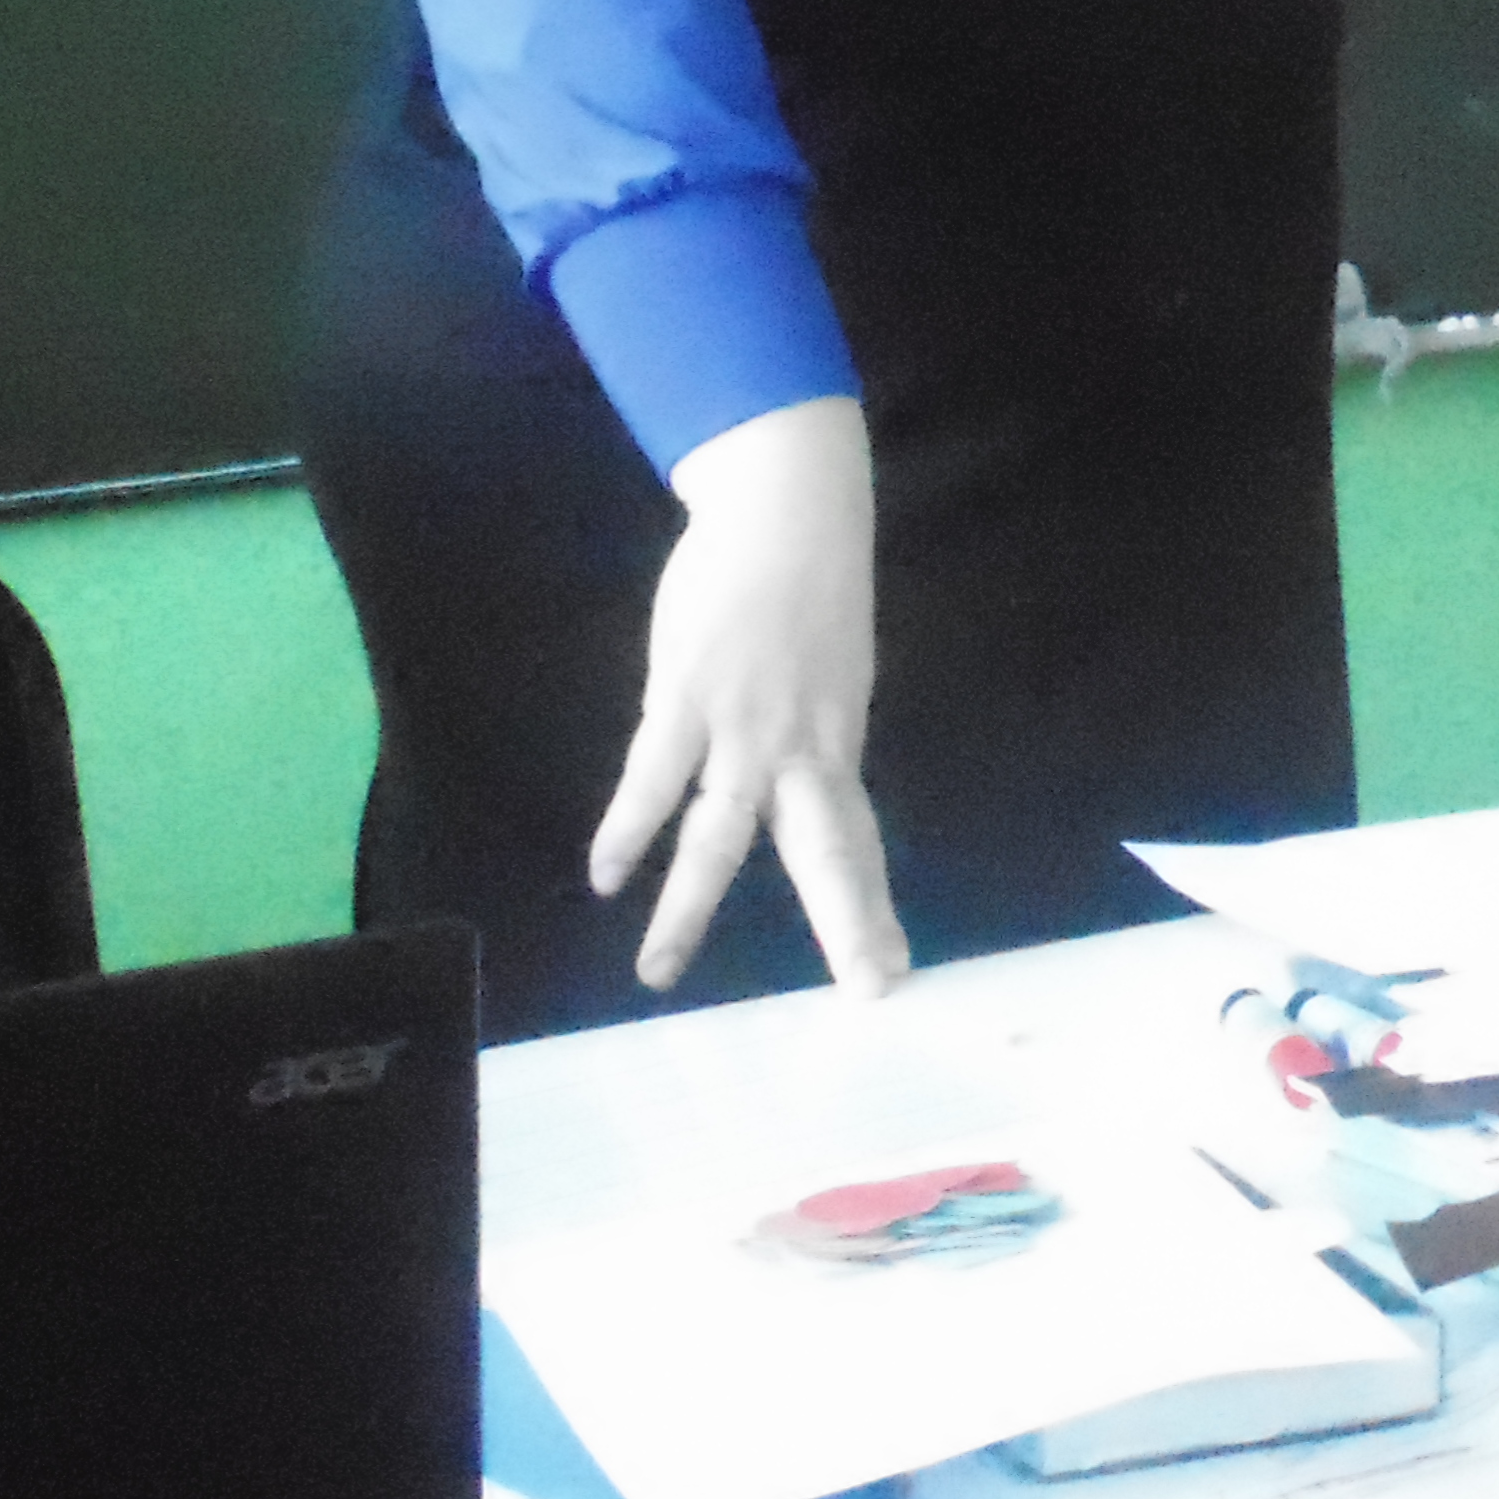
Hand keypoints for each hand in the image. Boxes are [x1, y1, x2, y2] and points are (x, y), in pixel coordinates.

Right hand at [592, 396, 907, 999]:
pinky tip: (608, 874)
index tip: (891, 968)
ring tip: (660, 971)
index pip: (858, 839)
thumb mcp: (830, 674)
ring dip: (690, 907)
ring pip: (724, 833)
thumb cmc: (804, 586)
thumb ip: (814, 733)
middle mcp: (805, 745)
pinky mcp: (688, 695)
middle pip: (829, 849)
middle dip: (845, 922)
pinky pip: (655, 776)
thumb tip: (798, 782)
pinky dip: (629, 827)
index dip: (869, 903)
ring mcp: (746, 724)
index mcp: (838, 741)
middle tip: (865, 990)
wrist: (792, 508)